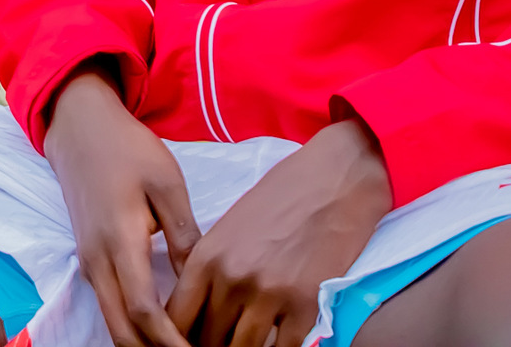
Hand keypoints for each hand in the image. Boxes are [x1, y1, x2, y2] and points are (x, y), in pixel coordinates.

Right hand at [45, 68, 201, 346]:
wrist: (80, 129)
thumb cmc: (127, 149)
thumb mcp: (167, 184)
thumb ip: (184, 236)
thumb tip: (203, 283)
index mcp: (119, 240)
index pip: (142, 310)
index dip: (171, 340)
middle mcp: (97, 260)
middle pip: (121, 330)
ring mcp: (89, 263)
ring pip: (113, 323)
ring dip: (144, 342)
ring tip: (184, 344)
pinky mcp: (90, 260)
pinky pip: (110, 307)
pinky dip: (134, 327)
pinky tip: (163, 328)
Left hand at [163, 119, 389, 346]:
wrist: (333, 180)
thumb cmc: (281, 198)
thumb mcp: (229, 228)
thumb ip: (210, 268)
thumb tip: (199, 309)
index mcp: (206, 256)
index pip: (177, 317)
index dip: (177, 337)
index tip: (185, 342)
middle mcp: (232, 278)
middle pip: (207, 338)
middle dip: (210, 345)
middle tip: (217, 342)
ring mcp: (269, 295)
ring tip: (243, 344)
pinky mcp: (306, 306)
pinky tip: (276, 342)